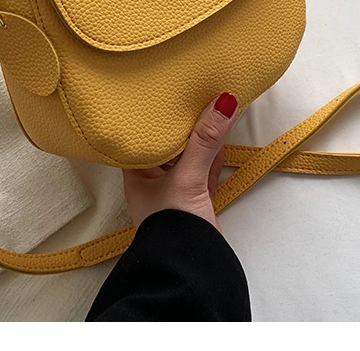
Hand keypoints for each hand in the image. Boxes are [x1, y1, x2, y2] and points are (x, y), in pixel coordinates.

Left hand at [122, 93, 238, 231]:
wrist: (193, 270)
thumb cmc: (172, 228)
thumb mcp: (188, 177)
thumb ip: (205, 140)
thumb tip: (223, 102)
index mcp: (136, 174)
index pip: (144, 135)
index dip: (156, 114)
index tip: (169, 90)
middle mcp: (153, 180)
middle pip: (170, 142)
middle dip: (185, 121)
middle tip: (196, 90)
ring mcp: (176, 190)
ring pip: (190, 154)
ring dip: (203, 134)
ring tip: (214, 104)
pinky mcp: (197, 199)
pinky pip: (205, 167)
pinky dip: (214, 152)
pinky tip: (222, 133)